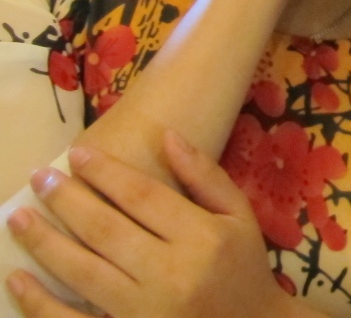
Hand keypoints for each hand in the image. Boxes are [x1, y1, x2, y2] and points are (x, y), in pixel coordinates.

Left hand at [4, 133, 305, 317]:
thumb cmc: (243, 269)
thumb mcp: (240, 217)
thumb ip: (206, 177)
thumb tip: (167, 135)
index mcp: (203, 237)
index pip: (144, 196)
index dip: (106, 172)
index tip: (76, 154)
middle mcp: (172, 273)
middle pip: (106, 230)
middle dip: (67, 201)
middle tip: (39, 178)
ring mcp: (145, 311)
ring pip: (83, 271)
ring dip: (45, 243)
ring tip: (19, 218)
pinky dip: (40, 302)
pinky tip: (18, 279)